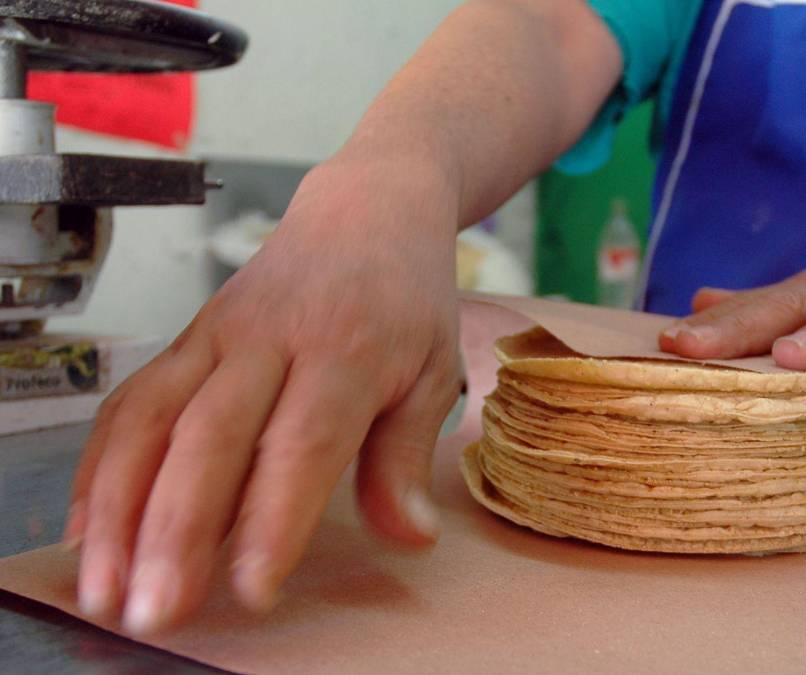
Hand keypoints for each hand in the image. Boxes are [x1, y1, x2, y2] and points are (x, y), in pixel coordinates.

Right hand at [63, 156, 463, 633]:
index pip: (301, 444)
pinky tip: (88, 526)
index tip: (252, 588)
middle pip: (211, 438)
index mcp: (346, 351)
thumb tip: (409, 537)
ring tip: (105, 585)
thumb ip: (408, 456)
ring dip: (118, 507)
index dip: (272, 519)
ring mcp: (219, 336)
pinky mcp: (186, 337)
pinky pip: (132, 403)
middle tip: (157, 607)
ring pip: (153, 421)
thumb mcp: (432, 372)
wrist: (367, 211)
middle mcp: (272, 341)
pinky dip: (101, 466)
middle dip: (175, 530)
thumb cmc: (406, 298)